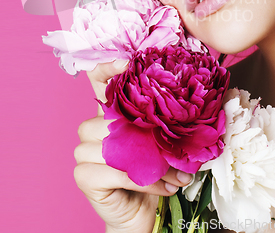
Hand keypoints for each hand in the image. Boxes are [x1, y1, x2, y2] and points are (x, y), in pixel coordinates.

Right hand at [74, 60, 192, 232]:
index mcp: (109, 114)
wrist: (143, 213)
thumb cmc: (153, 173)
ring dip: (149, 160)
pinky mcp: (84, 176)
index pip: (98, 81)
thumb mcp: (161, 143)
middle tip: (174, 150)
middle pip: (110, 116)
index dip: (107, 67)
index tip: (126, 61)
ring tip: (175, 172)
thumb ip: (163, 123)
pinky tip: (165, 185)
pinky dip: (144, 179)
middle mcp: (92, 128)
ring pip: (111, 143)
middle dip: (146, 135)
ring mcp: (83, 152)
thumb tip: (191, 107)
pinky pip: (114, 171)